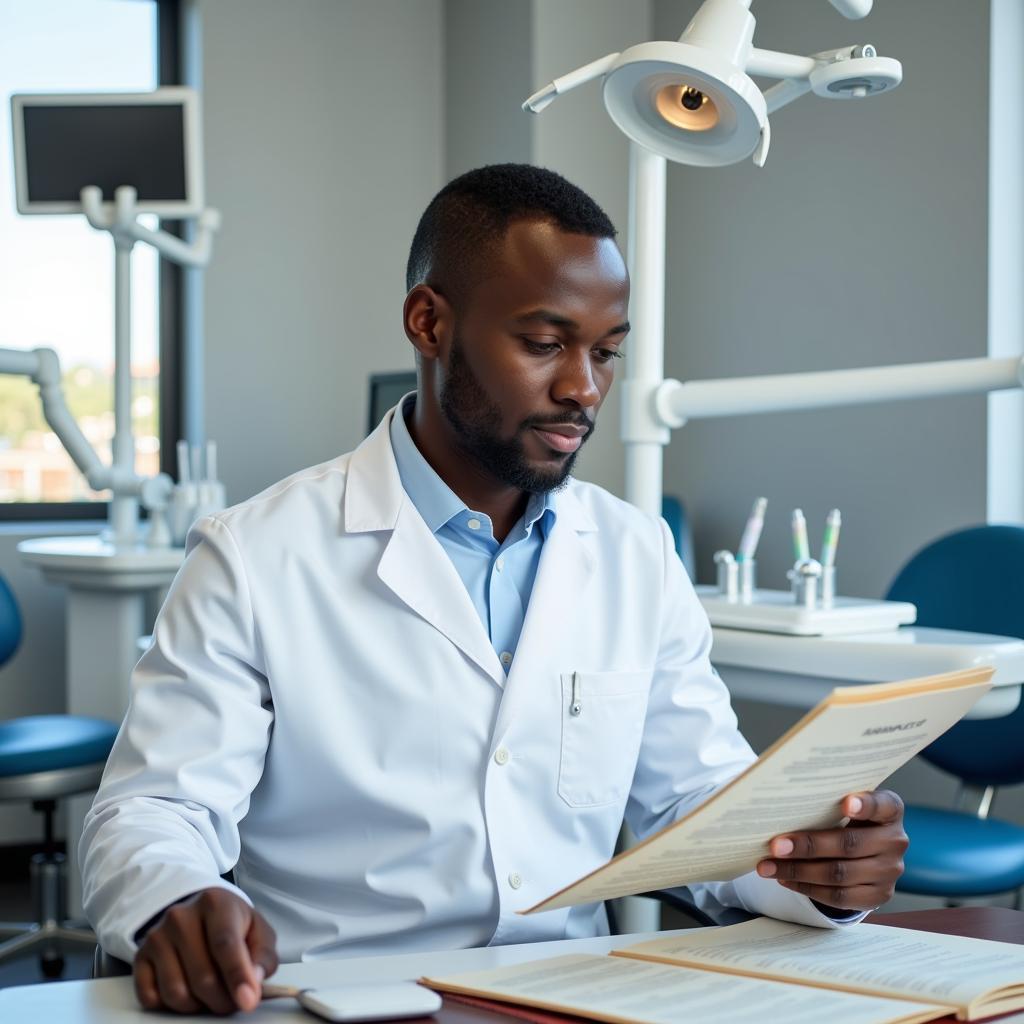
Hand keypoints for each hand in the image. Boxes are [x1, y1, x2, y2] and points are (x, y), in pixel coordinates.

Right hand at [134, 887, 278, 1014]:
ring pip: (176, 992)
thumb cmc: (232, 925)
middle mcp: (180, 917)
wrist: (198, 912)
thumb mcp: (257, 931)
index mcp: (215, 903)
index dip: (237, 976)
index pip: (225, 944)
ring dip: (198, 1006)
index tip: (248, 1001)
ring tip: (212, 995)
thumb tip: (254, 984)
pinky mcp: (139, 957)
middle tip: (233, 1002)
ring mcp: (156, 937)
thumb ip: (262, 957)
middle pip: (202, 976)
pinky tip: (187, 990)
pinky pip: (151, 998)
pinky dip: (171, 1006)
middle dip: (222, 1000)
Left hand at [756, 790, 907, 911]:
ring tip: (769, 866)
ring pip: (839, 875)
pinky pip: (839, 897)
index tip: (845, 803)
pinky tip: (785, 880)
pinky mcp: (878, 895)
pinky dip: (807, 888)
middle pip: (849, 845)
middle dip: (808, 846)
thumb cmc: (849, 819)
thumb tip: (780, 810)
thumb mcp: (846, 805)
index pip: (881, 805)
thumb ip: (827, 803)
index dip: (864, 805)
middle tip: (775, 846)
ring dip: (798, 871)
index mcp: (890, 810)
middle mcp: (895, 841)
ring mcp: (890, 872)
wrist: (870, 852)